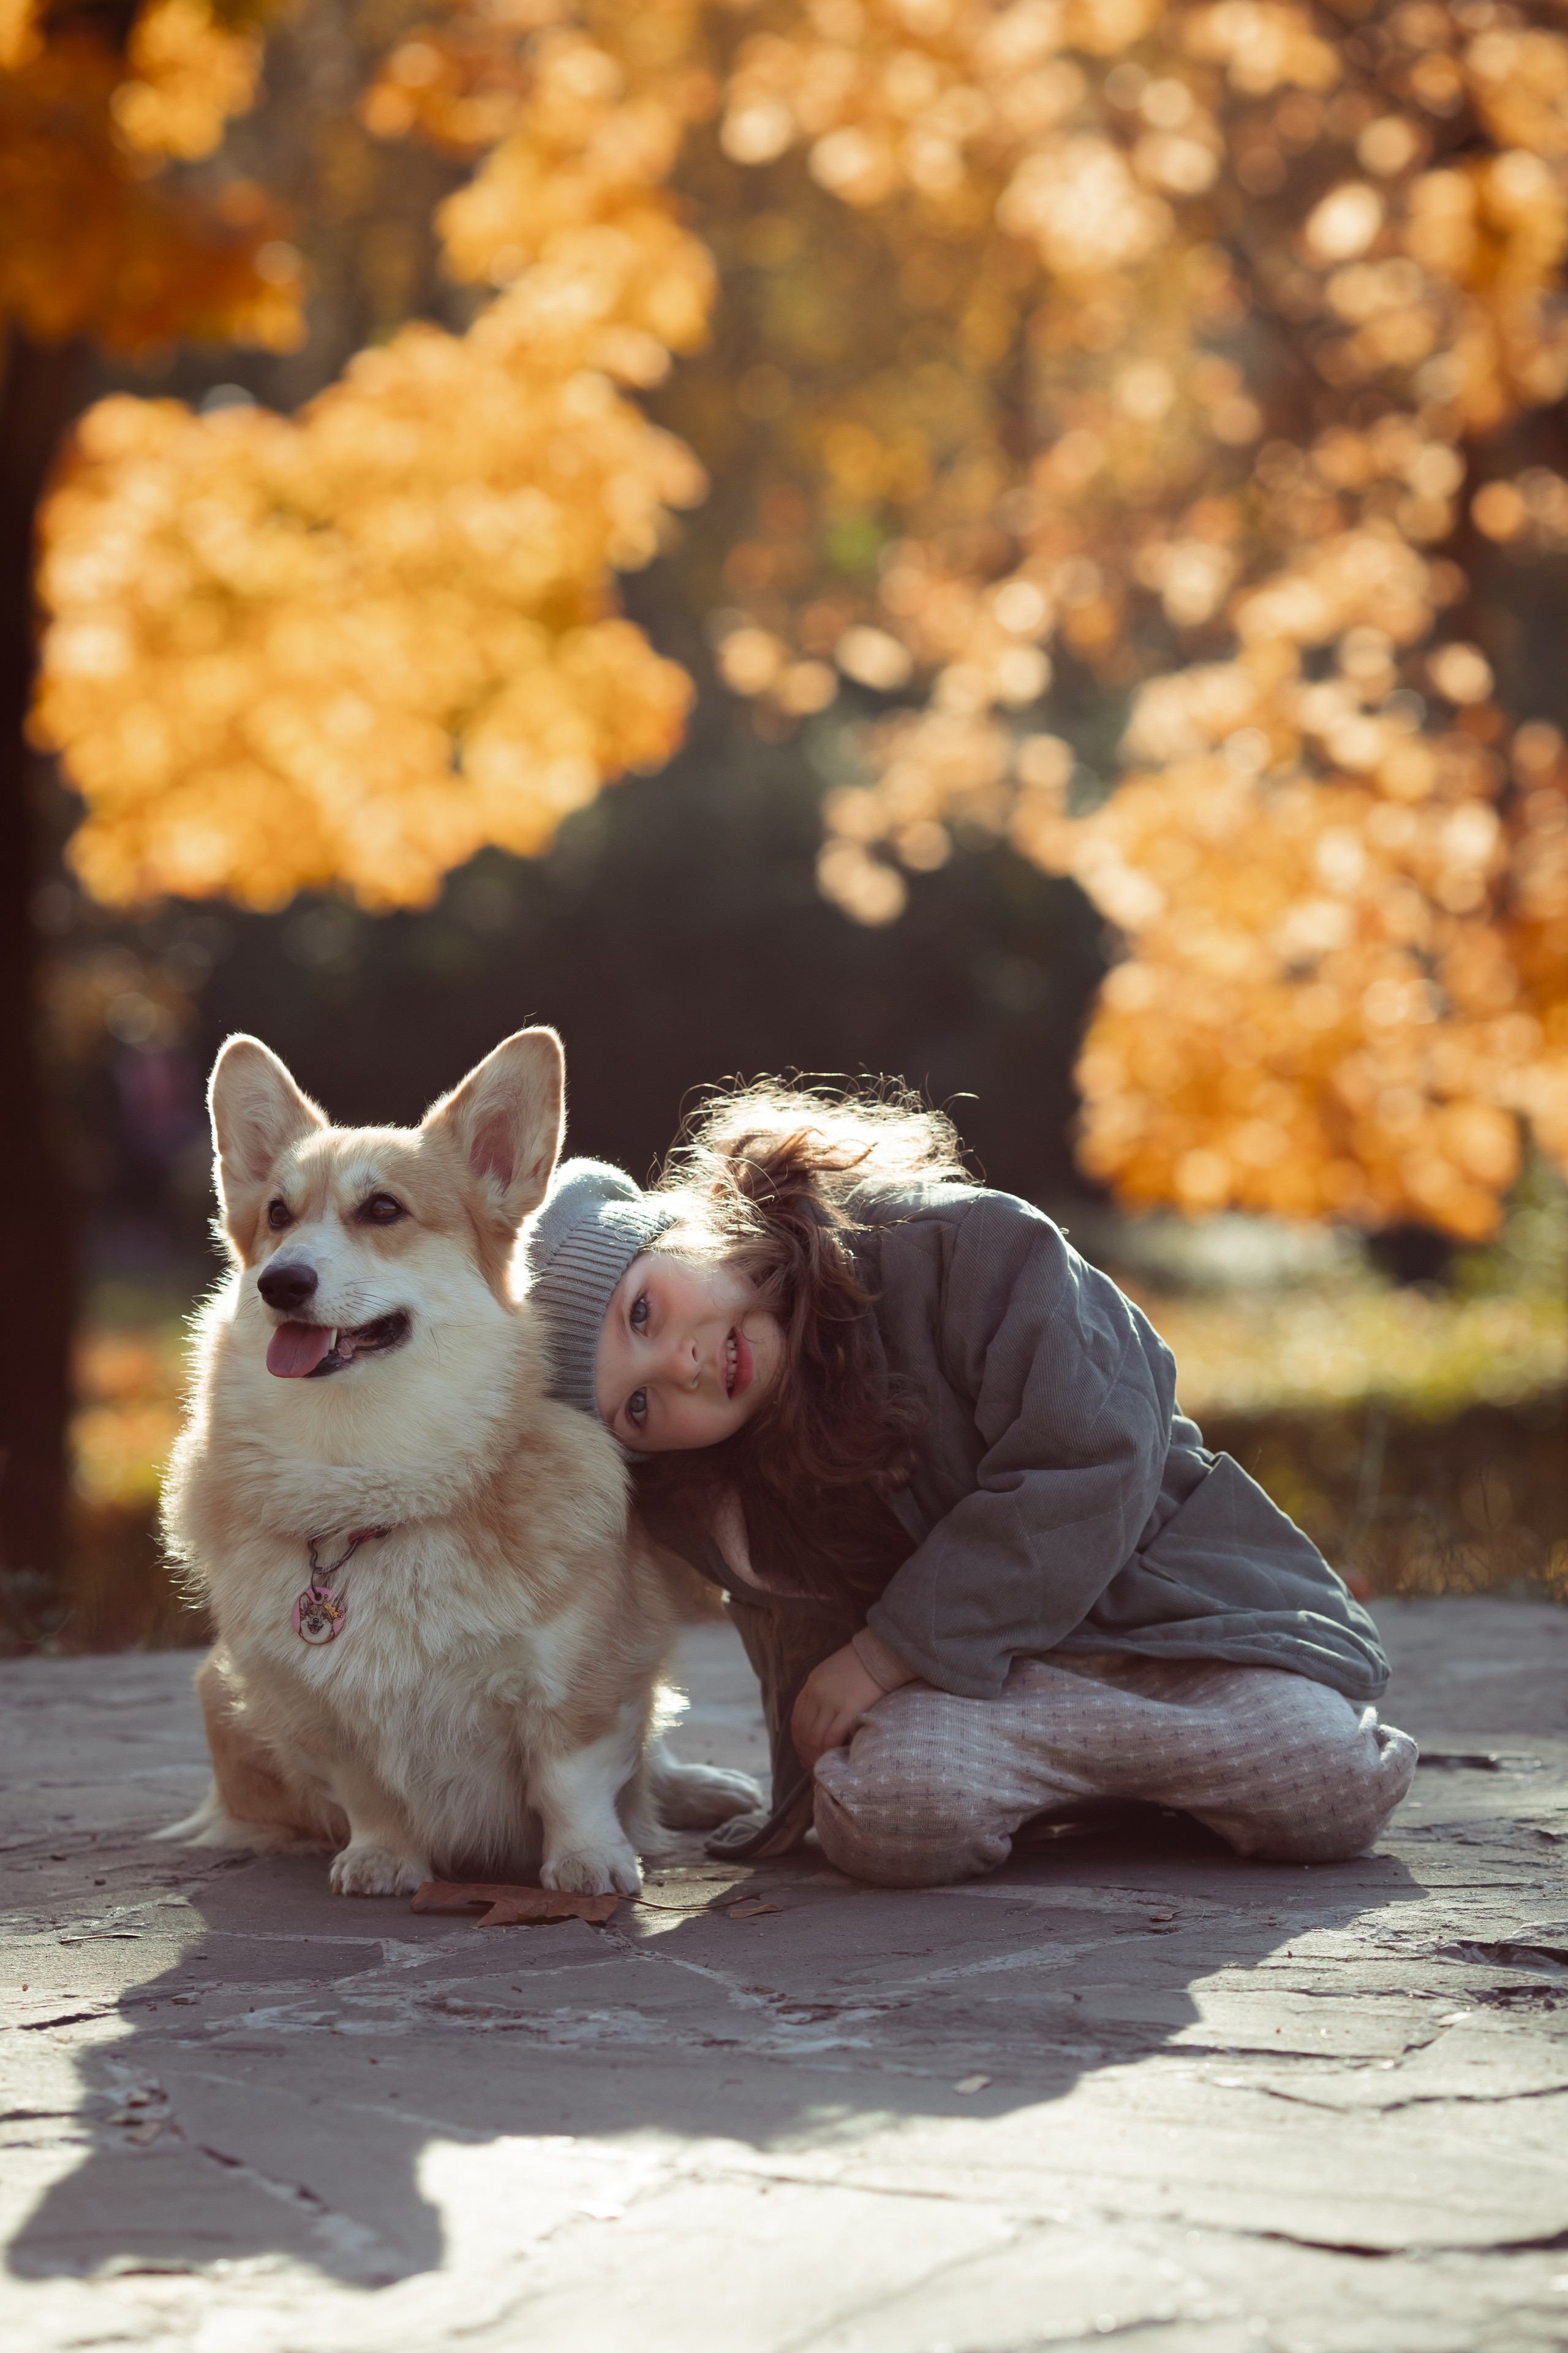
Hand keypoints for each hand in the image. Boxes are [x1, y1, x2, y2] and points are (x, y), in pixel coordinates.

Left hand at [791, 1644, 885, 1771]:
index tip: (803, 1756)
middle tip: (812, 1770)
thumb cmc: (864, 1663)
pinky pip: (832, 1736)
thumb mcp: (834, 1672)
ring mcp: (831, 1700)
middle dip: (806, 1754)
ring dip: (817, 1757)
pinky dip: (829, 1751)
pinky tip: (834, 1760)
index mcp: (812, 1683)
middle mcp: (817, 1692)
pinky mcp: (849, 1708)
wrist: (883, 1652)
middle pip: (804, 1731)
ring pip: (815, 1737)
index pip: (797, 1719)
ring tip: (823, 1770)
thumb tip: (823, 1719)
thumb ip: (824, 1692)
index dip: (798, 1741)